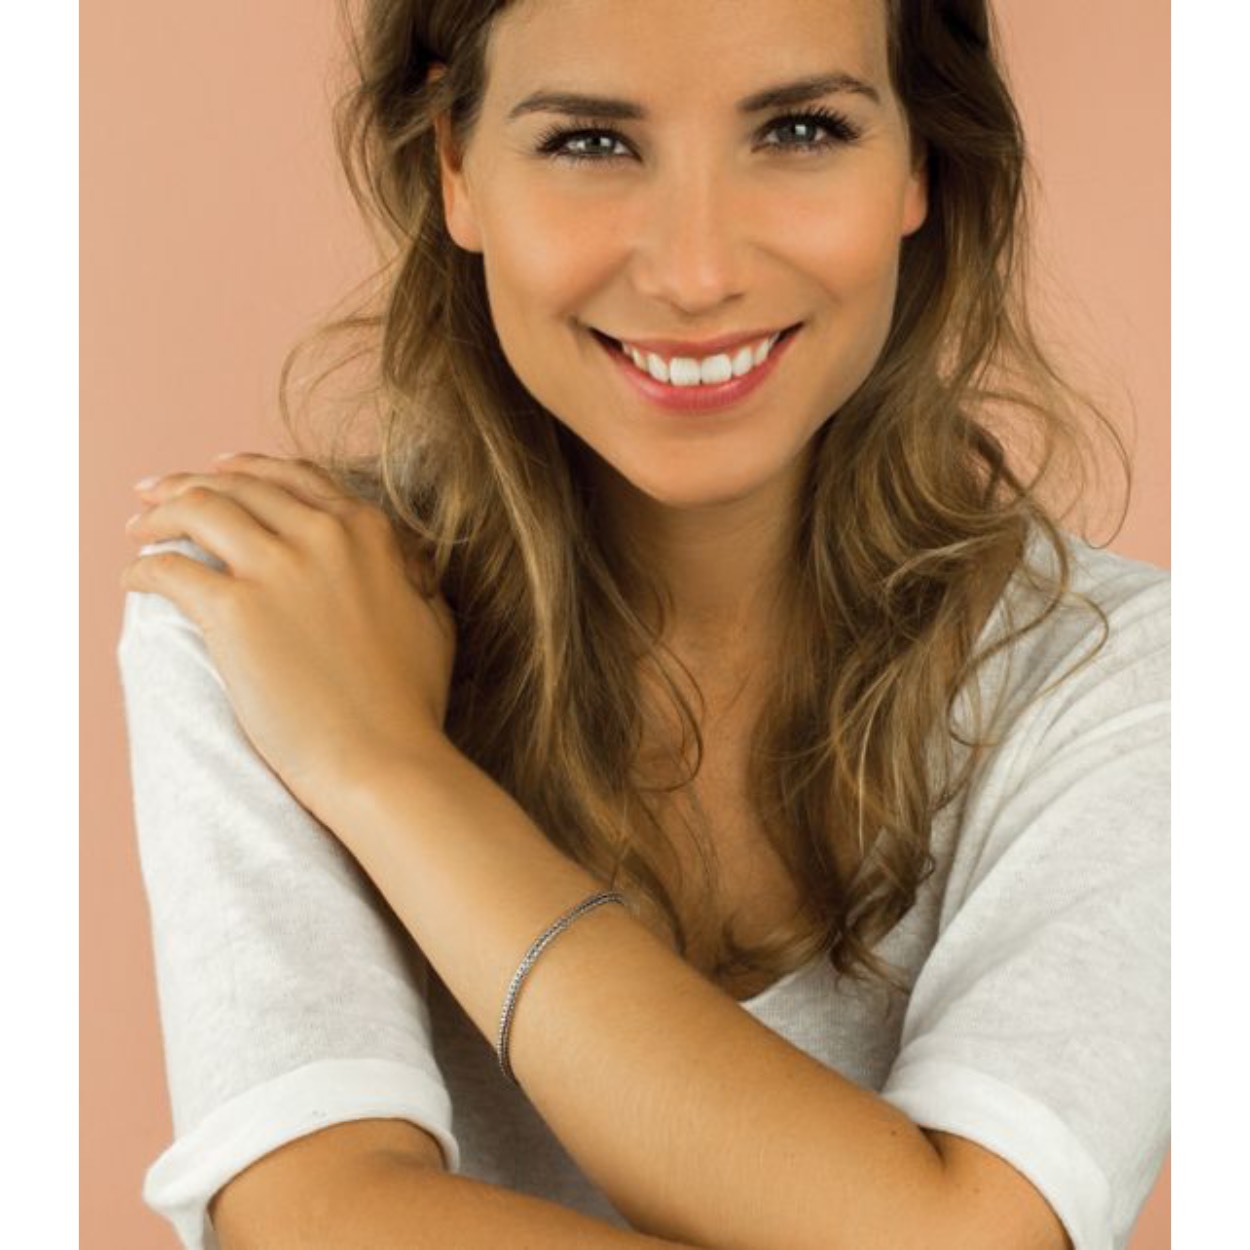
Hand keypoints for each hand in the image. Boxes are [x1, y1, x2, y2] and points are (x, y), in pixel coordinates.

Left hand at [121, 453, 456, 824]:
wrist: (385, 758)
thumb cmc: (412, 702)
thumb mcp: (432, 618)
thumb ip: (411, 575)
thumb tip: (405, 563)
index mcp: (367, 532)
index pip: (295, 477)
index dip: (248, 468)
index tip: (216, 470)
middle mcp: (322, 535)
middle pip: (238, 486)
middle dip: (189, 483)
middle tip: (155, 493)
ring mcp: (277, 569)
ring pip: (197, 509)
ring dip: (158, 514)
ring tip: (138, 529)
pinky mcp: (233, 611)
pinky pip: (169, 569)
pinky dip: (143, 569)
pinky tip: (134, 580)